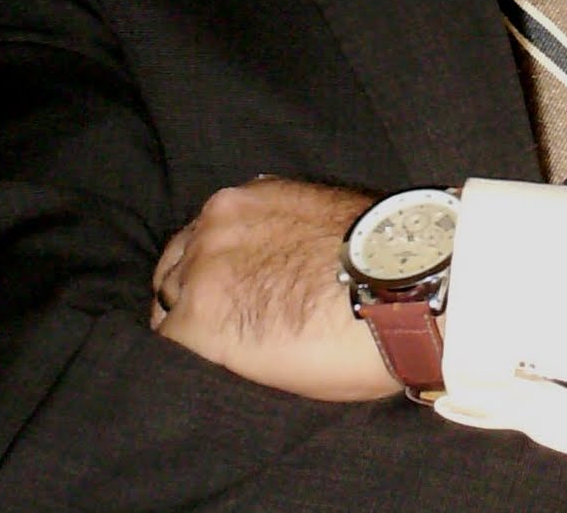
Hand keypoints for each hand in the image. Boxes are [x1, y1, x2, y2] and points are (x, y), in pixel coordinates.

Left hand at [152, 177, 399, 401]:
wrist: (397, 288)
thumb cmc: (380, 259)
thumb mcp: (324, 217)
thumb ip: (284, 227)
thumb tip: (282, 251)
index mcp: (249, 197)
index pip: (208, 233)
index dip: (216, 265)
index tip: (233, 288)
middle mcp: (216, 223)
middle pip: (178, 263)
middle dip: (193, 290)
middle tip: (222, 323)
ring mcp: (203, 269)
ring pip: (168, 301)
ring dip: (188, 322)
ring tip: (218, 353)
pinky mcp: (197, 320)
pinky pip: (169, 342)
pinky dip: (186, 357)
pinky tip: (216, 369)